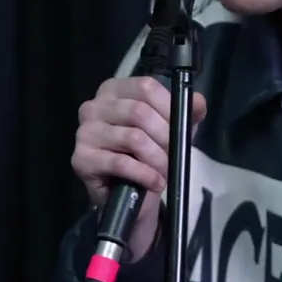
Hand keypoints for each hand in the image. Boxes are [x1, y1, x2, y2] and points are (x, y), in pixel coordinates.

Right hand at [72, 77, 206, 261]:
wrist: (128, 194)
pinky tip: (154, 182)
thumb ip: (186, 111)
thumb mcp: (171, 128)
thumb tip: (198, 101)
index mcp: (114, 90)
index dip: (168, 107)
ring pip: (133, 138)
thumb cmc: (147, 153)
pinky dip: (145, 174)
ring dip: (157, 158)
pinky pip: (121, 163)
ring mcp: (85, 132)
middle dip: (164, 136)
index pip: (146, 87)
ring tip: (163, 170)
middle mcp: (94, 106)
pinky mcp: (82, 159)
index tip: (181, 126)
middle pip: (139, 112)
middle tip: (172, 153)